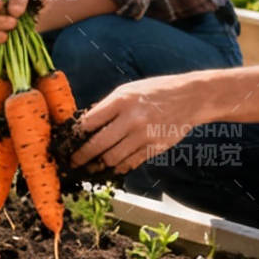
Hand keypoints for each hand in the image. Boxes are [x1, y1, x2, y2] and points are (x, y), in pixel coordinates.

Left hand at [72, 73, 210, 174]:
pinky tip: (111, 168)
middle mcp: (132, 118)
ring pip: (113, 158)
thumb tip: (87, 125)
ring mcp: (144, 135)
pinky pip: (130, 163)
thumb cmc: (157, 91)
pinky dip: (118, 168)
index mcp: (122, 100)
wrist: (191, 98)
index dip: (75, 135)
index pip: (90, 121)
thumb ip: (109, 106)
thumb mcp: (130, 90)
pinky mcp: (155, 147)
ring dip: (98, 165)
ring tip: (90, 168)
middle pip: (98, 144)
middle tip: (72, 163)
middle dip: (81, 156)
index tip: (68, 142)